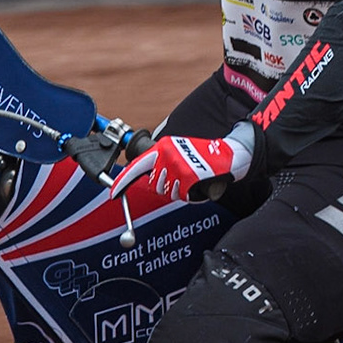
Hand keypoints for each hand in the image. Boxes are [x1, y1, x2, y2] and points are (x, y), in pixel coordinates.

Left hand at [110, 127, 253, 203]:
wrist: (229, 154)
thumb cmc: (203, 155)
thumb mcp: (178, 150)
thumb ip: (161, 162)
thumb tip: (145, 179)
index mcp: (162, 146)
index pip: (137, 166)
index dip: (123, 181)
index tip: (113, 192)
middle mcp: (167, 155)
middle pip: (154, 185)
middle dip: (164, 187)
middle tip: (179, 180)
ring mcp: (177, 166)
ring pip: (168, 192)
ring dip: (179, 191)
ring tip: (191, 179)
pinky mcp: (189, 177)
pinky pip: (182, 196)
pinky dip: (190, 195)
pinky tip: (198, 184)